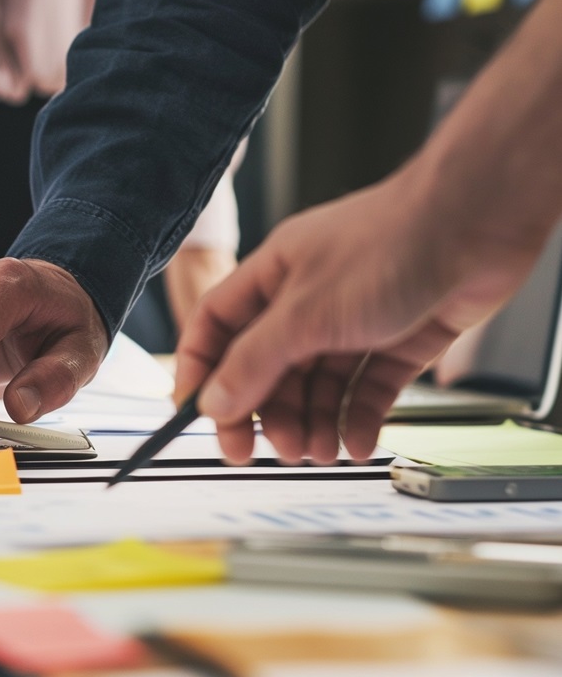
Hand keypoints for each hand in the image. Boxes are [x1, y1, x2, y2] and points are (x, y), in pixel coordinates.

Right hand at [174, 164, 543, 464]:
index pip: (218, 327)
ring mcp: (356, 320)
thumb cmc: (392, 242)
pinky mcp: (401, 338)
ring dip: (314, 422)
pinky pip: (369, 389)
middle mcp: (310, 299)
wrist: (479, 224)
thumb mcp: (306, 313)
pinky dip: (360, 419)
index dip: (202, 370)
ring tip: (317, 452)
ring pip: (320, 384)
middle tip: (266, 451)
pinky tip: (358, 444)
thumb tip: (212, 401)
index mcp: (273, 276)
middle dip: (266, 411)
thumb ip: (256, 361)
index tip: (198, 415)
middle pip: (269, 365)